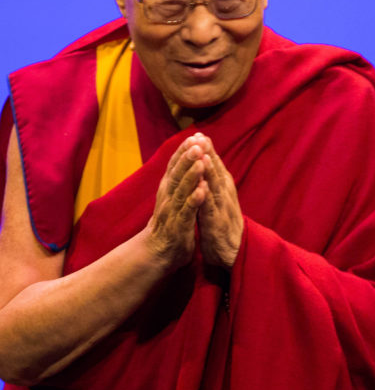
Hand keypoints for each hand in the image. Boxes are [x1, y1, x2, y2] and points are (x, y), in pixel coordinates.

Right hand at [145, 136, 208, 269]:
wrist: (157, 253)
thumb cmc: (168, 224)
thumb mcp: (172, 199)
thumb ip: (177, 181)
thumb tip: (183, 161)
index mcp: (168, 190)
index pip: (175, 167)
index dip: (183, 152)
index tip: (193, 136)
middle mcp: (168, 198)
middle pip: (177, 174)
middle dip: (187, 157)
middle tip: (196, 141)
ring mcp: (173, 212)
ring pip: (182, 190)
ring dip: (191, 175)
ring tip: (200, 160)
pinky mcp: (179, 226)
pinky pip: (187, 212)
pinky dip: (194, 200)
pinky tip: (202, 191)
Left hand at [192, 133, 243, 267]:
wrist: (235, 252)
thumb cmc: (225, 226)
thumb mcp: (219, 202)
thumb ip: (215, 185)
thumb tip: (208, 168)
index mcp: (224, 190)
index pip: (215, 166)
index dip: (208, 150)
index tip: (199, 134)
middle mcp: (225, 195)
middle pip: (216, 171)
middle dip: (208, 153)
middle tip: (200, 136)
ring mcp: (222, 208)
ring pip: (215, 185)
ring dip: (209, 169)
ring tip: (202, 153)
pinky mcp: (217, 222)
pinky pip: (211, 207)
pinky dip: (207, 195)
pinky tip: (202, 186)